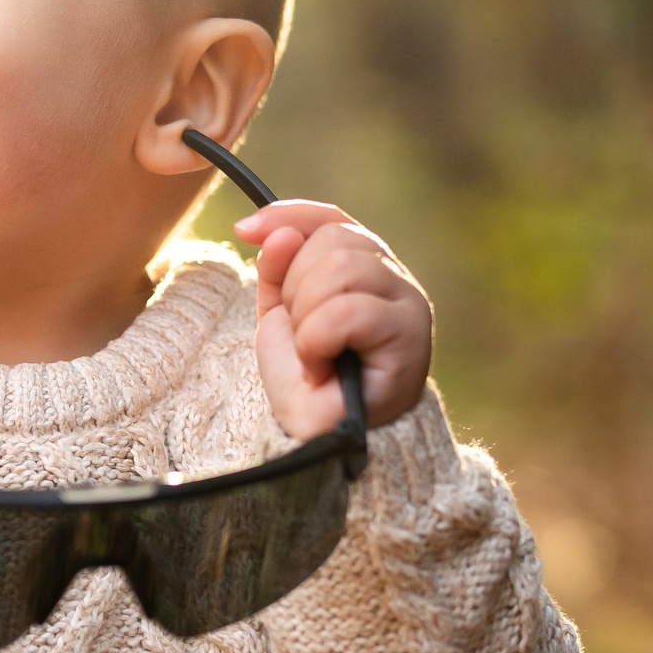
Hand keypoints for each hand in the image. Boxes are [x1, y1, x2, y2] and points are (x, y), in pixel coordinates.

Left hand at [232, 202, 433, 438]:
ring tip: (312, 353)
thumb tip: (273, 231)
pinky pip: (346, 310)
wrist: (320, 435)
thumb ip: (278, 268)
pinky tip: (321, 366)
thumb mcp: (281, 315)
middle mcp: (394, 279)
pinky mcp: (409, 333)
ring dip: (306, 317)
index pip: (331, 219)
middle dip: (295, 288)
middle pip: (333, 241)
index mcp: (366, 269)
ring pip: (340, 268)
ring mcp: (407, 303)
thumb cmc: (309, 379)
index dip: (288, 217)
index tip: (243, 230)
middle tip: (300, 335)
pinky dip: (317, 340)